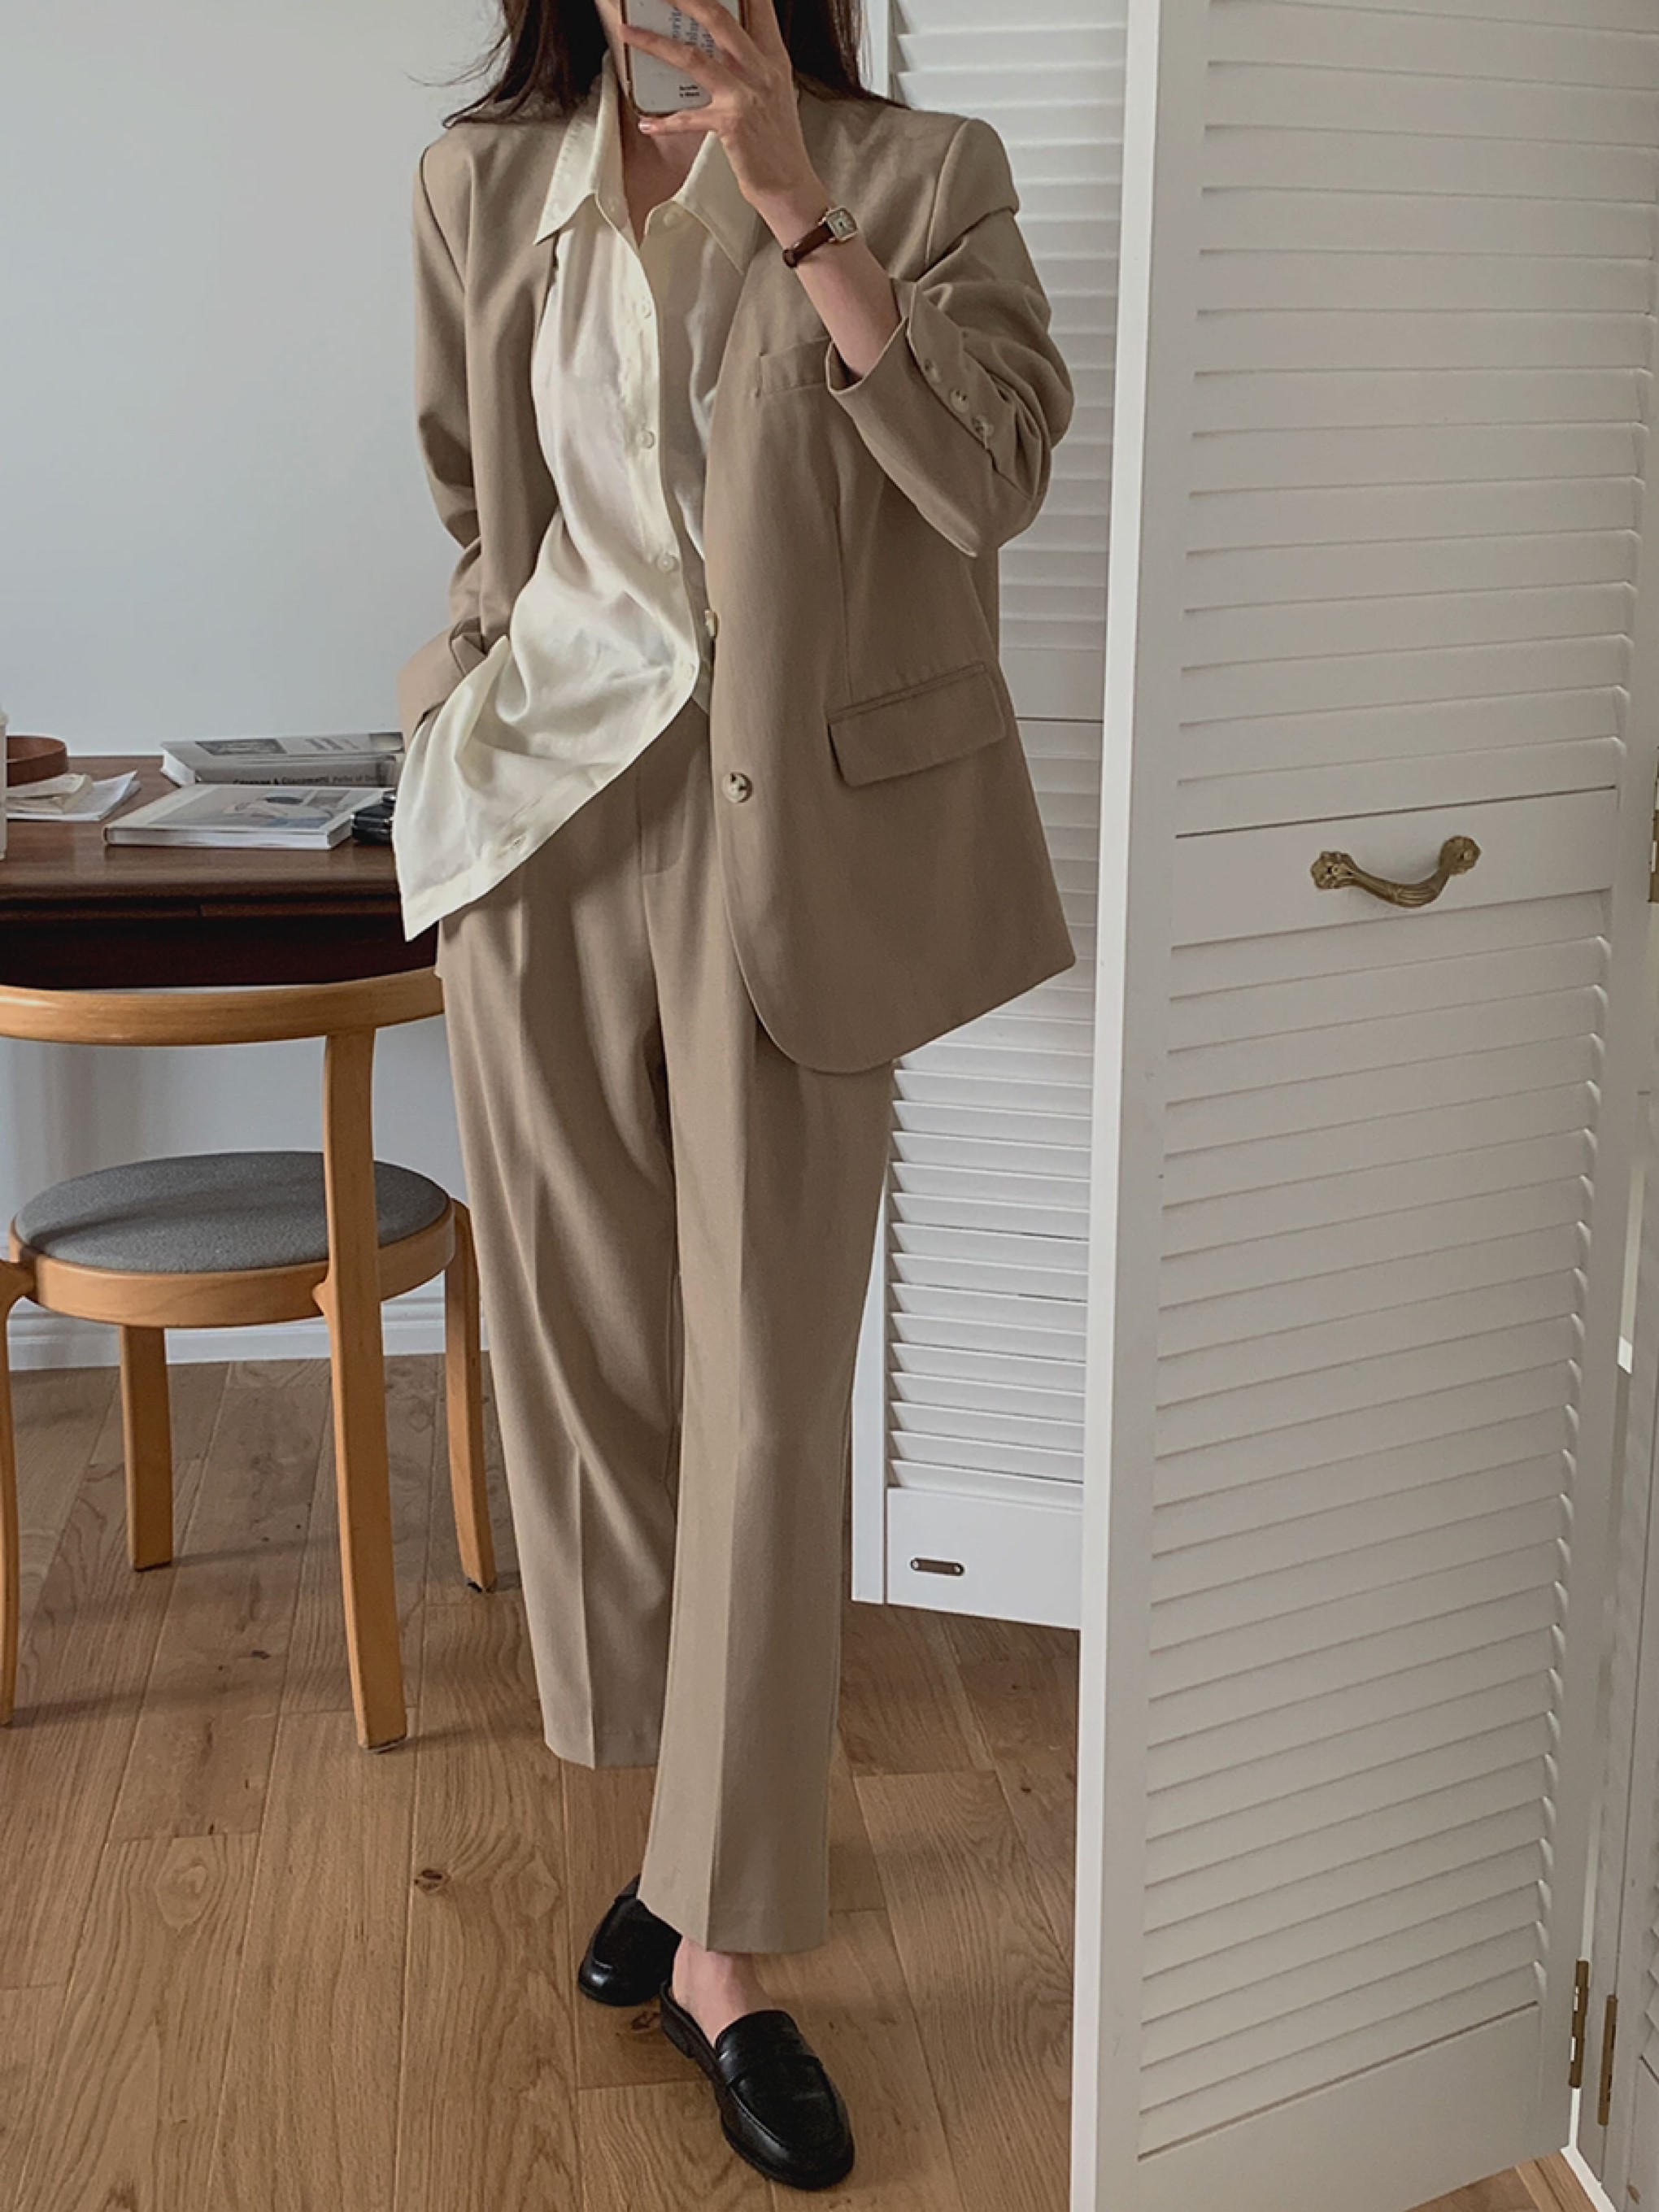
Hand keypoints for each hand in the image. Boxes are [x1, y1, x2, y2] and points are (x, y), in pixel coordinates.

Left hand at [616, 0, 824, 228]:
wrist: (790, 185)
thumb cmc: (778, 142)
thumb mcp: (773, 91)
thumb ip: (751, 63)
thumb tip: (719, 45)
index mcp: (773, 57)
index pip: (757, 6)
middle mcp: (760, 70)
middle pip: (718, 17)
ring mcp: (745, 95)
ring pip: (692, 57)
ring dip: (655, 43)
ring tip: (630, 32)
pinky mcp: (730, 124)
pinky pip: (687, 117)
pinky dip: (664, 122)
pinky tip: (647, 123)